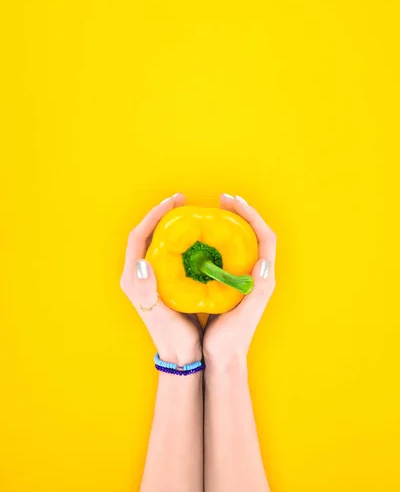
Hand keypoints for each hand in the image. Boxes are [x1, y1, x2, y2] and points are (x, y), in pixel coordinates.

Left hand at [120, 193, 201, 364]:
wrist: (182, 356)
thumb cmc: (172, 336)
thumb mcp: (159, 313)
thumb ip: (146, 291)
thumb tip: (140, 263)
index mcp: (133, 278)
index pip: (138, 236)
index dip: (153, 216)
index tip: (172, 202)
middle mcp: (138, 275)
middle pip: (146, 234)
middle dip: (162, 214)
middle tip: (182, 200)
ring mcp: (150, 278)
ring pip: (157, 241)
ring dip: (170, 224)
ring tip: (189, 212)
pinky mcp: (162, 282)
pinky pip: (168, 252)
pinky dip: (179, 238)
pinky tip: (195, 236)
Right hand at [203, 194, 276, 371]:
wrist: (223, 359)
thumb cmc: (232, 339)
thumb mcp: (245, 314)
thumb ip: (257, 290)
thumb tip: (265, 261)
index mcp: (263, 278)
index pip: (265, 237)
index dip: (252, 216)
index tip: (233, 201)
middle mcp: (257, 275)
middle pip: (255, 234)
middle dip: (241, 213)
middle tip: (222, 200)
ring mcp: (245, 278)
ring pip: (243, 242)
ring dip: (232, 223)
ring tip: (215, 211)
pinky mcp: (233, 283)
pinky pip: (230, 253)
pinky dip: (221, 239)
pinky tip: (205, 237)